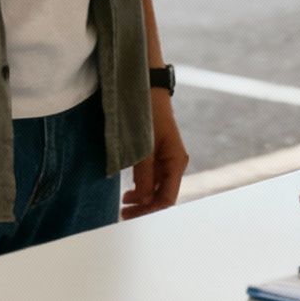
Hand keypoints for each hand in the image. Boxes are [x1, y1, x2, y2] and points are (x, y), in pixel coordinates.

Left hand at [122, 87, 187, 218]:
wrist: (147, 87)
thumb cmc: (148, 113)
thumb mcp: (144, 146)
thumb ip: (144, 174)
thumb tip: (143, 199)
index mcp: (176, 162)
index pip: (167, 198)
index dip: (149, 209)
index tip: (129, 213)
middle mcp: (174, 163)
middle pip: (162, 194)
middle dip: (144, 206)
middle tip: (123, 213)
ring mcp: (166, 158)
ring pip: (156, 186)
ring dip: (142, 196)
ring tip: (124, 202)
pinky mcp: (157, 153)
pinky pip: (151, 176)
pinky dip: (141, 185)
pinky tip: (129, 188)